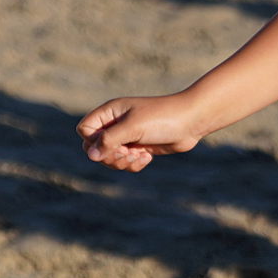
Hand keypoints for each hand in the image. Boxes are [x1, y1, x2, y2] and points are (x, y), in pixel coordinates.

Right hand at [78, 93, 205, 170]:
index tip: (112, 143)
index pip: (85, 130)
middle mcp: (116, 124)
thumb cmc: (162, 118)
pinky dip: (135, 164)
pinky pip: (126, 163)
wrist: (191, 121)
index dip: (93, 141)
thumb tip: (91, 155)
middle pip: (95, 148)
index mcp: (110, 112)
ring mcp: (128, 136)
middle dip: (110, 156)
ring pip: (110, 158)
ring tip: (140, 156)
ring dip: (123, 162)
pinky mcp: (139, 147)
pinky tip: (148, 158)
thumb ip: (109, 140)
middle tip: (127, 153)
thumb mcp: (133, 128)